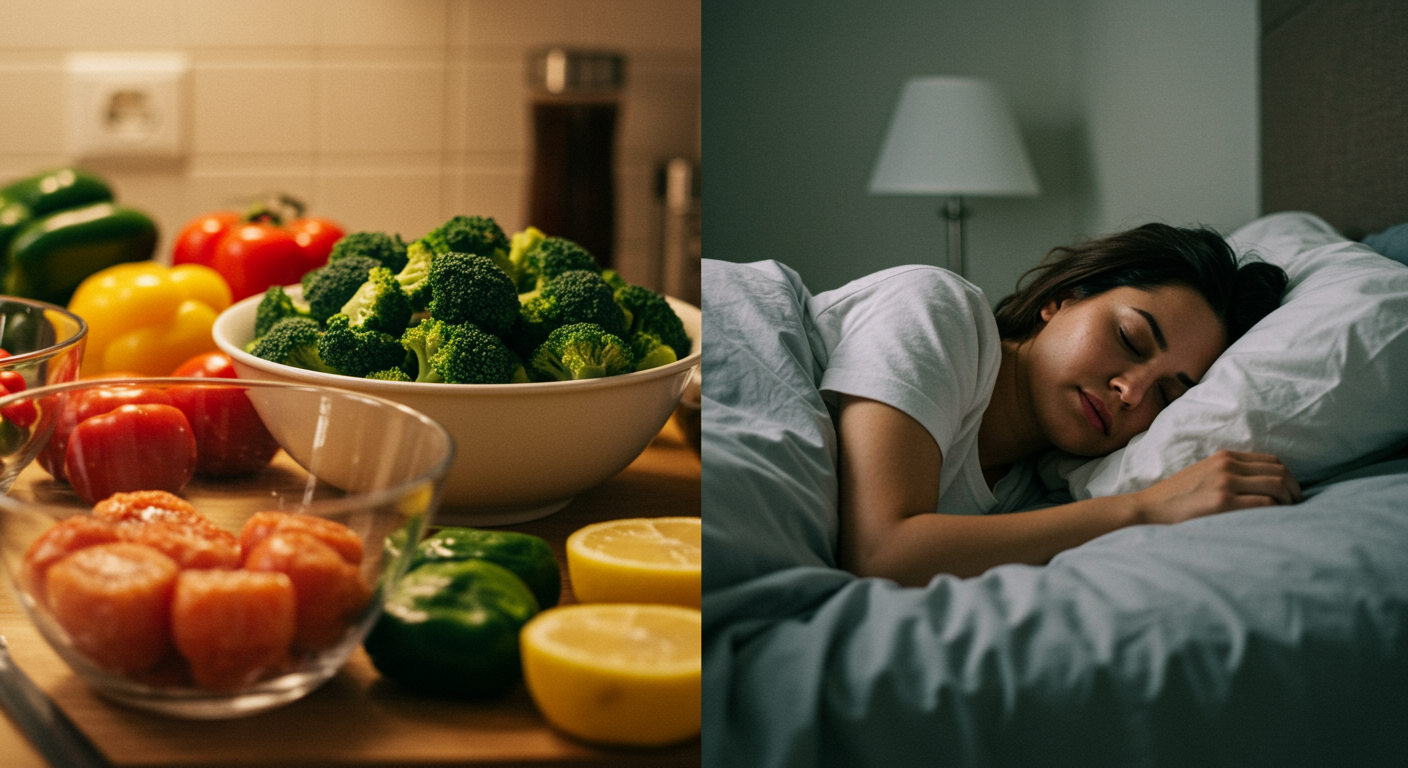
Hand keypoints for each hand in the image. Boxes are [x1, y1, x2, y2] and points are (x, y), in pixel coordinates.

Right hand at [1132, 450, 1301, 524]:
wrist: (1149, 508)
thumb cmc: (1176, 497)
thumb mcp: (1203, 474)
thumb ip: (1229, 474)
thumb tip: (1260, 486)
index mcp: (1224, 457)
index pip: (1272, 461)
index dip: (1288, 478)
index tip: (1291, 494)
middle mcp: (1227, 465)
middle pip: (1279, 472)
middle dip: (1295, 490)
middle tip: (1296, 507)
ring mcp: (1224, 483)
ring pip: (1276, 486)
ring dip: (1289, 501)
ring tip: (1289, 515)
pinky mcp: (1221, 502)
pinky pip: (1263, 504)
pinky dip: (1275, 512)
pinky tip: (1274, 522)